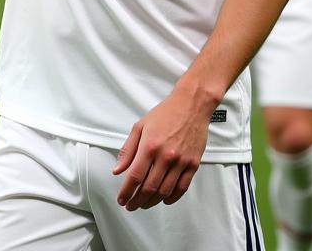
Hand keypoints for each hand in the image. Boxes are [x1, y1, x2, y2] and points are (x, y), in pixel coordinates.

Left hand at [113, 87, 210, 210]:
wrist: (191, 105)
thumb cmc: (165, 113)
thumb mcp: (140, 126)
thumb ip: (127, 150)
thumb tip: (118, 169)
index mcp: (149, 146)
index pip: (135, 176)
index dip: (127, 191)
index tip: (122, 199)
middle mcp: (165, 156)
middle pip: (149, 187)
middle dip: (137, 200)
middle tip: (131, 205)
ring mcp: (181, 162)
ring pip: (165, 191)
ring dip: (152, 202)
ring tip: (144, 204)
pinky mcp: (193, 165)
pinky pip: (182, 188)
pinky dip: (172, 198)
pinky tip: (164, 199)